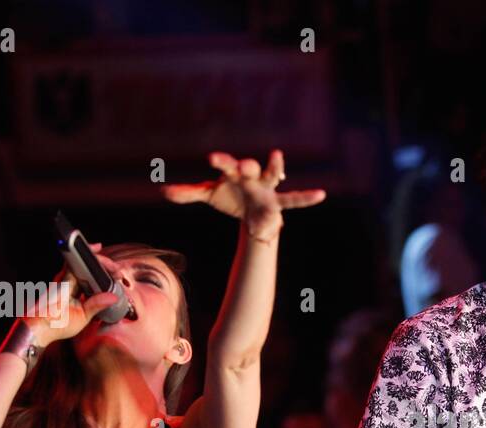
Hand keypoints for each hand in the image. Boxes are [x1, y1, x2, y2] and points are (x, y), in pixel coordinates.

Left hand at [24, 243, 121, 347]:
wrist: (36, 331)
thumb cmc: (54, 324)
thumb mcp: (80, 317)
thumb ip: (96, 305)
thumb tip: (112, 297)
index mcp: (66, 282)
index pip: (80, 260)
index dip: (90, 253)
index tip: (99, 247)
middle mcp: (62, 281)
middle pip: (82, 265)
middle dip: (98, 265)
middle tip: (113, 271)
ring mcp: (60, 286)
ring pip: (78, 273)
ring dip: (93, 273)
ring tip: (107, 278)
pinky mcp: (59, 293)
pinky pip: (74, 282)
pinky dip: (86, 281)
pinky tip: (93, 289)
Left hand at [162, 150, 325, 241]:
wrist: (249, 213)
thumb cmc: (229, 197)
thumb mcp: (209, 195)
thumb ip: (188, 192)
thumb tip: (163, 191)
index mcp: (234, 173)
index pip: (227, 165)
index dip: (221, 161)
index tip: (212, 159)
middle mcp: (252, 176)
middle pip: (249, 167)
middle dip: (246, 166)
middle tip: (243, 166)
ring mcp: (267, 187)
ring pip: (271, 174)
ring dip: (274, 166)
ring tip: (276, 156)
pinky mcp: (278, 202)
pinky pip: (294, 199)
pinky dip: (307, 197)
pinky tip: (321, 194)